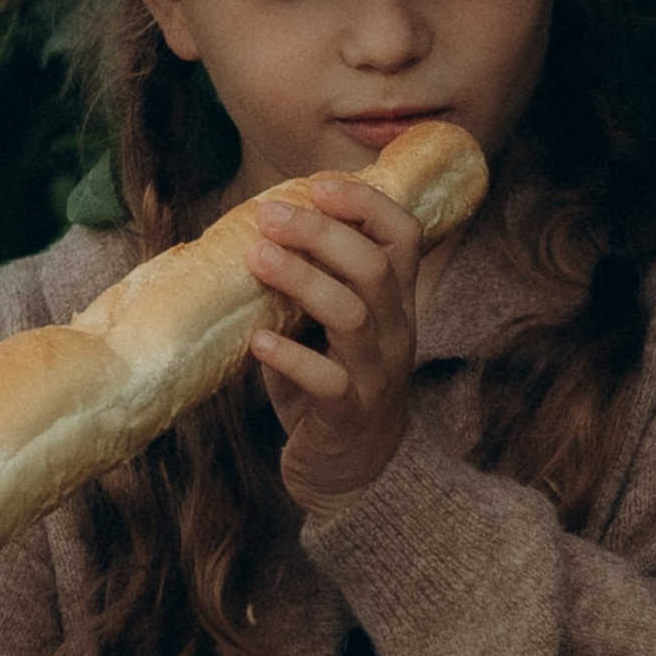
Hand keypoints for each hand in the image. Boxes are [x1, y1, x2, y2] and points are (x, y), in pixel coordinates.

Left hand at [247, 173, 423, 509]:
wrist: (355, 470)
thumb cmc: (334, 384)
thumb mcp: (330, 327)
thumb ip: (309, 285)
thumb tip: (251, 233)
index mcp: (395, 301)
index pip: (404, 236)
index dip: (367, 204)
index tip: (318, 185)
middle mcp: (395, 331)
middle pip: (373, 268)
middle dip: (322, 234)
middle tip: (270, 216)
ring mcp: (376, 374)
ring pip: (354, 315)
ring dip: (304, 281)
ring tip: (258, 259)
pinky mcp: (350, 415)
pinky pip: (328, 382)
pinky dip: (291, 357)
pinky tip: (259, 341)